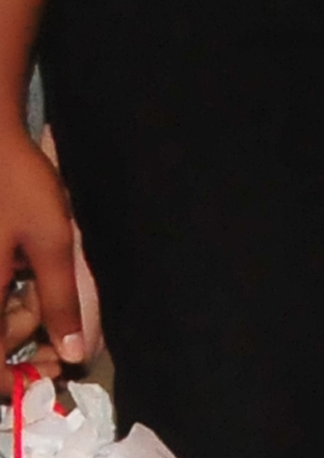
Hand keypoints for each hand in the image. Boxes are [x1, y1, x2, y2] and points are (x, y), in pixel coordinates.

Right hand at [0, 130, 85, 365]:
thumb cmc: (18, 188)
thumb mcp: (51, 243)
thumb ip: (59, 300)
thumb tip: (70, 353)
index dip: (12, 382)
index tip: (48, 377)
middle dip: (19, 342)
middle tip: (54, 326)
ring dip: (14, 319)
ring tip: (40, 291)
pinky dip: (4, 297)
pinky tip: (23, 274)